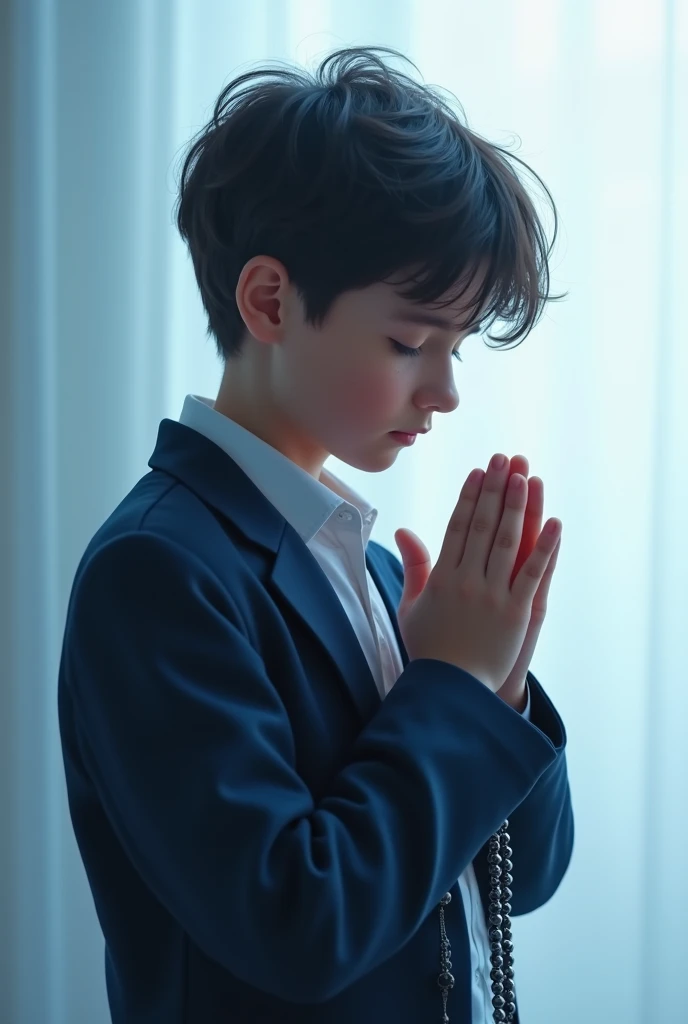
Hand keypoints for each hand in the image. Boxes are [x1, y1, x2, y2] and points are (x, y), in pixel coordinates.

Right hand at [394, 454, 560, 693]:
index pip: (457, 527)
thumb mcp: (411, 607)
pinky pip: (534, 573)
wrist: (451, 691)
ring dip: (518, 506)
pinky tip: (555, 522)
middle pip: (484, 526)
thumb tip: (403, 530)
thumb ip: (413, 566)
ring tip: (525, 477)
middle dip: (495, 489)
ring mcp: (493, 596)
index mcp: (442, 578)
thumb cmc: (429, 650)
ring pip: (508, 542)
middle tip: (504, 459)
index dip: (470, 497)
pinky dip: (546, 547)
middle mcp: (467, 581)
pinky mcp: (517, 613)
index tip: (479, 472)